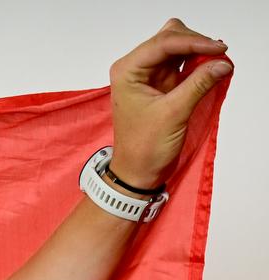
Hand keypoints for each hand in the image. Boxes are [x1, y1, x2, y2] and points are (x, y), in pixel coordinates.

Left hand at [108, 19, 231, 188]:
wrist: (138, 171)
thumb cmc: (145, 147)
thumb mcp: (173, 114)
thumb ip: (198, 84)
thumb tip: (222, 63)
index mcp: (127, 71)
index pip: (163, 42)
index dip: (194, 41)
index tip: (219, 49)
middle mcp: (135, 67)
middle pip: (170, 37)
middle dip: (196, 43)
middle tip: (219, 56)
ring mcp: (148, 74)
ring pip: (178, 46)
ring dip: (199, 50)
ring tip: (217, 62)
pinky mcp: (162, 83)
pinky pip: (183, 61)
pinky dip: (198, 61)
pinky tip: (211, 68)